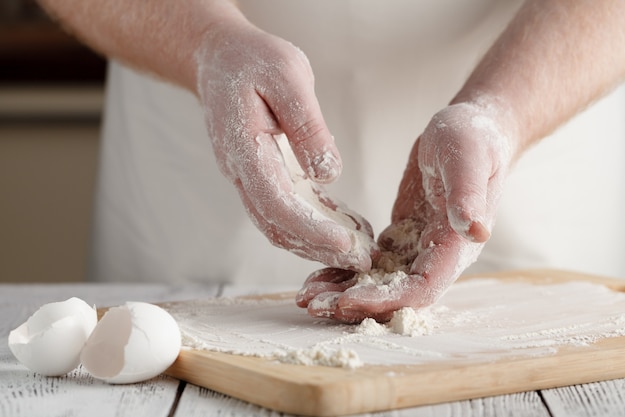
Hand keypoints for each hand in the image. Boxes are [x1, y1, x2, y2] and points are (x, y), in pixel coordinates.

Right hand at [195, 21, 375, 270]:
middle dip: (319, 248)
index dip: (311, 230)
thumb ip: (307, 125)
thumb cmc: (253, 61)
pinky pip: (286, 209)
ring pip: (280, 225)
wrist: (221, 60)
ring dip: (316, 243)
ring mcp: (250, 178)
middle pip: (277, 226)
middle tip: (362, 260)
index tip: (347, 245)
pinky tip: (345, 228)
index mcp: (245, 149)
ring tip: (359, 251)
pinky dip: (314, 224)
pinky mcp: (263, 176)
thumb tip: (328, 172)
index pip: (276, 204)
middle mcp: (242, 172)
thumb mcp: (287, 76)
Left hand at [297, 101, 516, 321]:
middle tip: (313, 305)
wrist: (473, 130)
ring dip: (345, 292)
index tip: (347, 300)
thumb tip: (475, 230)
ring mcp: (420, 248)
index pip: (422, 287)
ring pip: (381, 283)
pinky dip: (347, 271)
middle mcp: (439, 255)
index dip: (385, 299)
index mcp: (457, 244)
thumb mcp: (468, 158)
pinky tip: (320, 275)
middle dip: (356, 303)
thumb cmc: (474, 138)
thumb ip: (468, 194)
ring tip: (307, 297)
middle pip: (397, 294)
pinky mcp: (403, 237)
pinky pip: (373, 263)